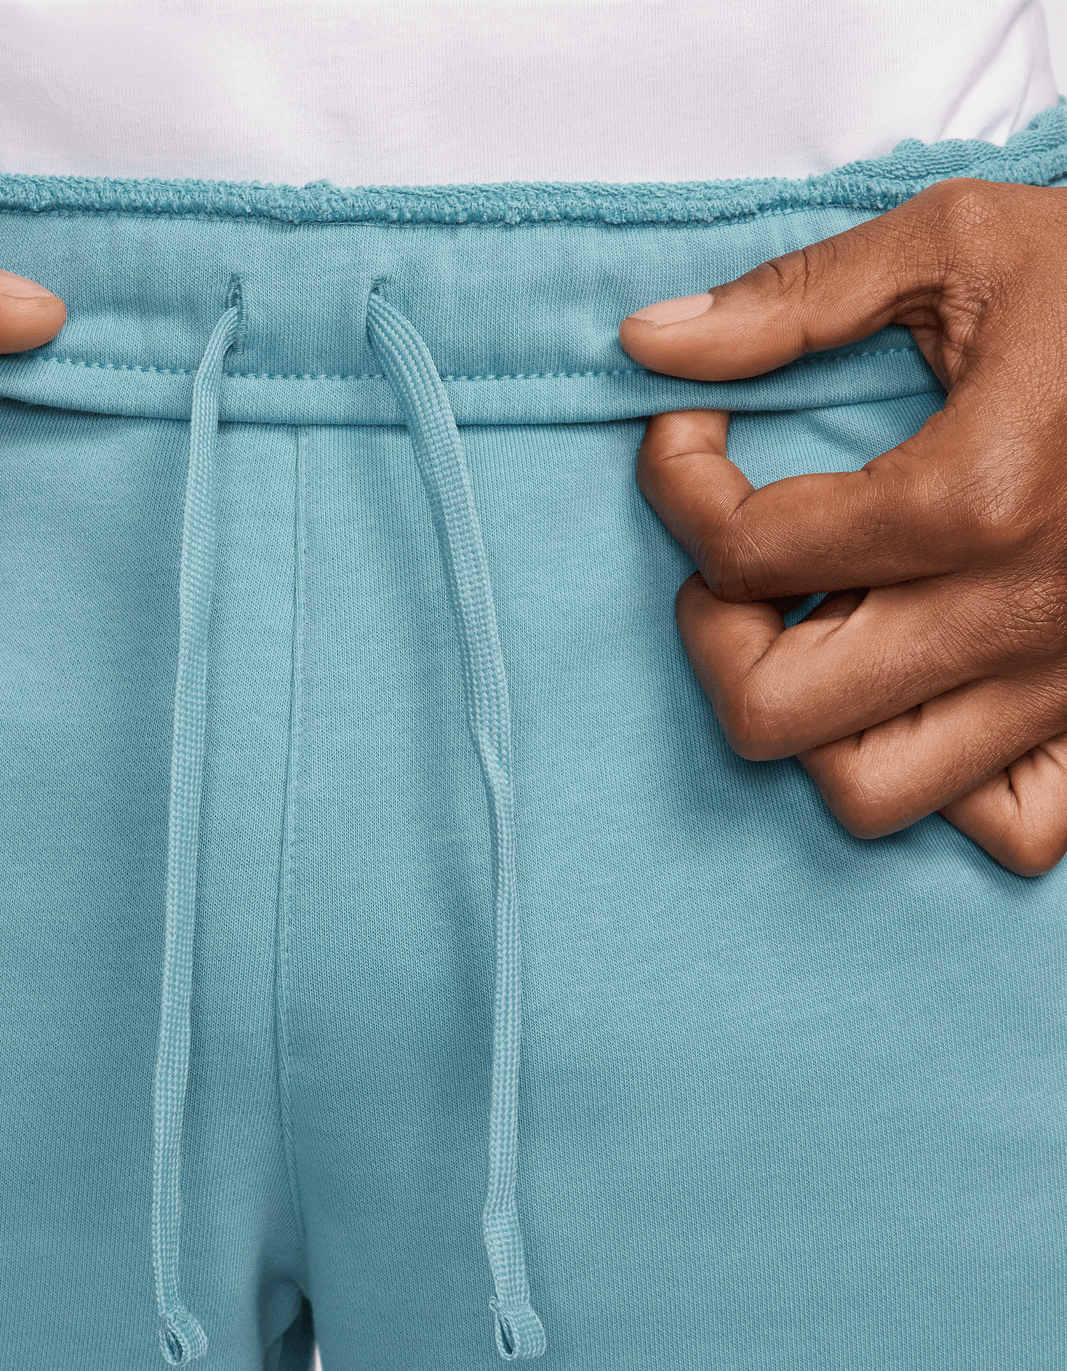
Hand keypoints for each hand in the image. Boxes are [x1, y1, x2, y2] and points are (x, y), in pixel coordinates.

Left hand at [621, 178, 1066, 875]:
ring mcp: (1066, 684)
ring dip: (806, 716)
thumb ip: (794, 300)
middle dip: (715, 632)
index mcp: (978, 496)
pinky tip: (920, 687)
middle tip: (735, 558)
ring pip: (869, 791)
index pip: (745, 551)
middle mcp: (1018, 616)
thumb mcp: (960, 246)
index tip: (688, 435)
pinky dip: (942, 781)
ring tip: (816, 623)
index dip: (677, 486)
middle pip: (773, 712)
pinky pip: (1007, 824)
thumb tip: (647, 341)